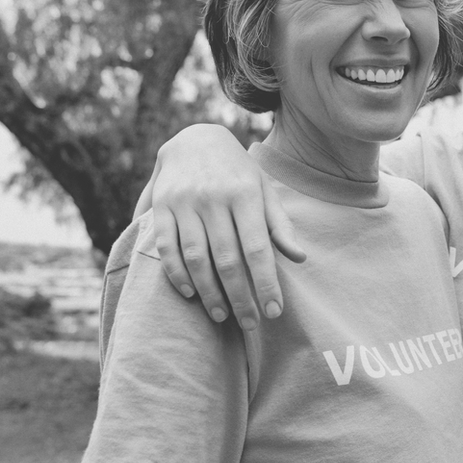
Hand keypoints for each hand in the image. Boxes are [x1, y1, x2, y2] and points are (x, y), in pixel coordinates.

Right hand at [146, 124, 305, 329]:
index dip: (266, 283)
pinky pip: (166, 246)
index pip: (258, 248)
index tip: (275, 312)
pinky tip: (190, 294)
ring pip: (196, 256)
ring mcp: (185, 201)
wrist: (195, 137)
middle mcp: (214, 198)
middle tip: (250, 324)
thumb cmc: (238, 172)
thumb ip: (280, 224)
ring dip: (209, 292)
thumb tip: (300, 258)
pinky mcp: (161, 205)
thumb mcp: (263, 189)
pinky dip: (176, 273)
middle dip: (240, 296)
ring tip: (222, 315)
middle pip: (227, 259)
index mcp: (245, 194)